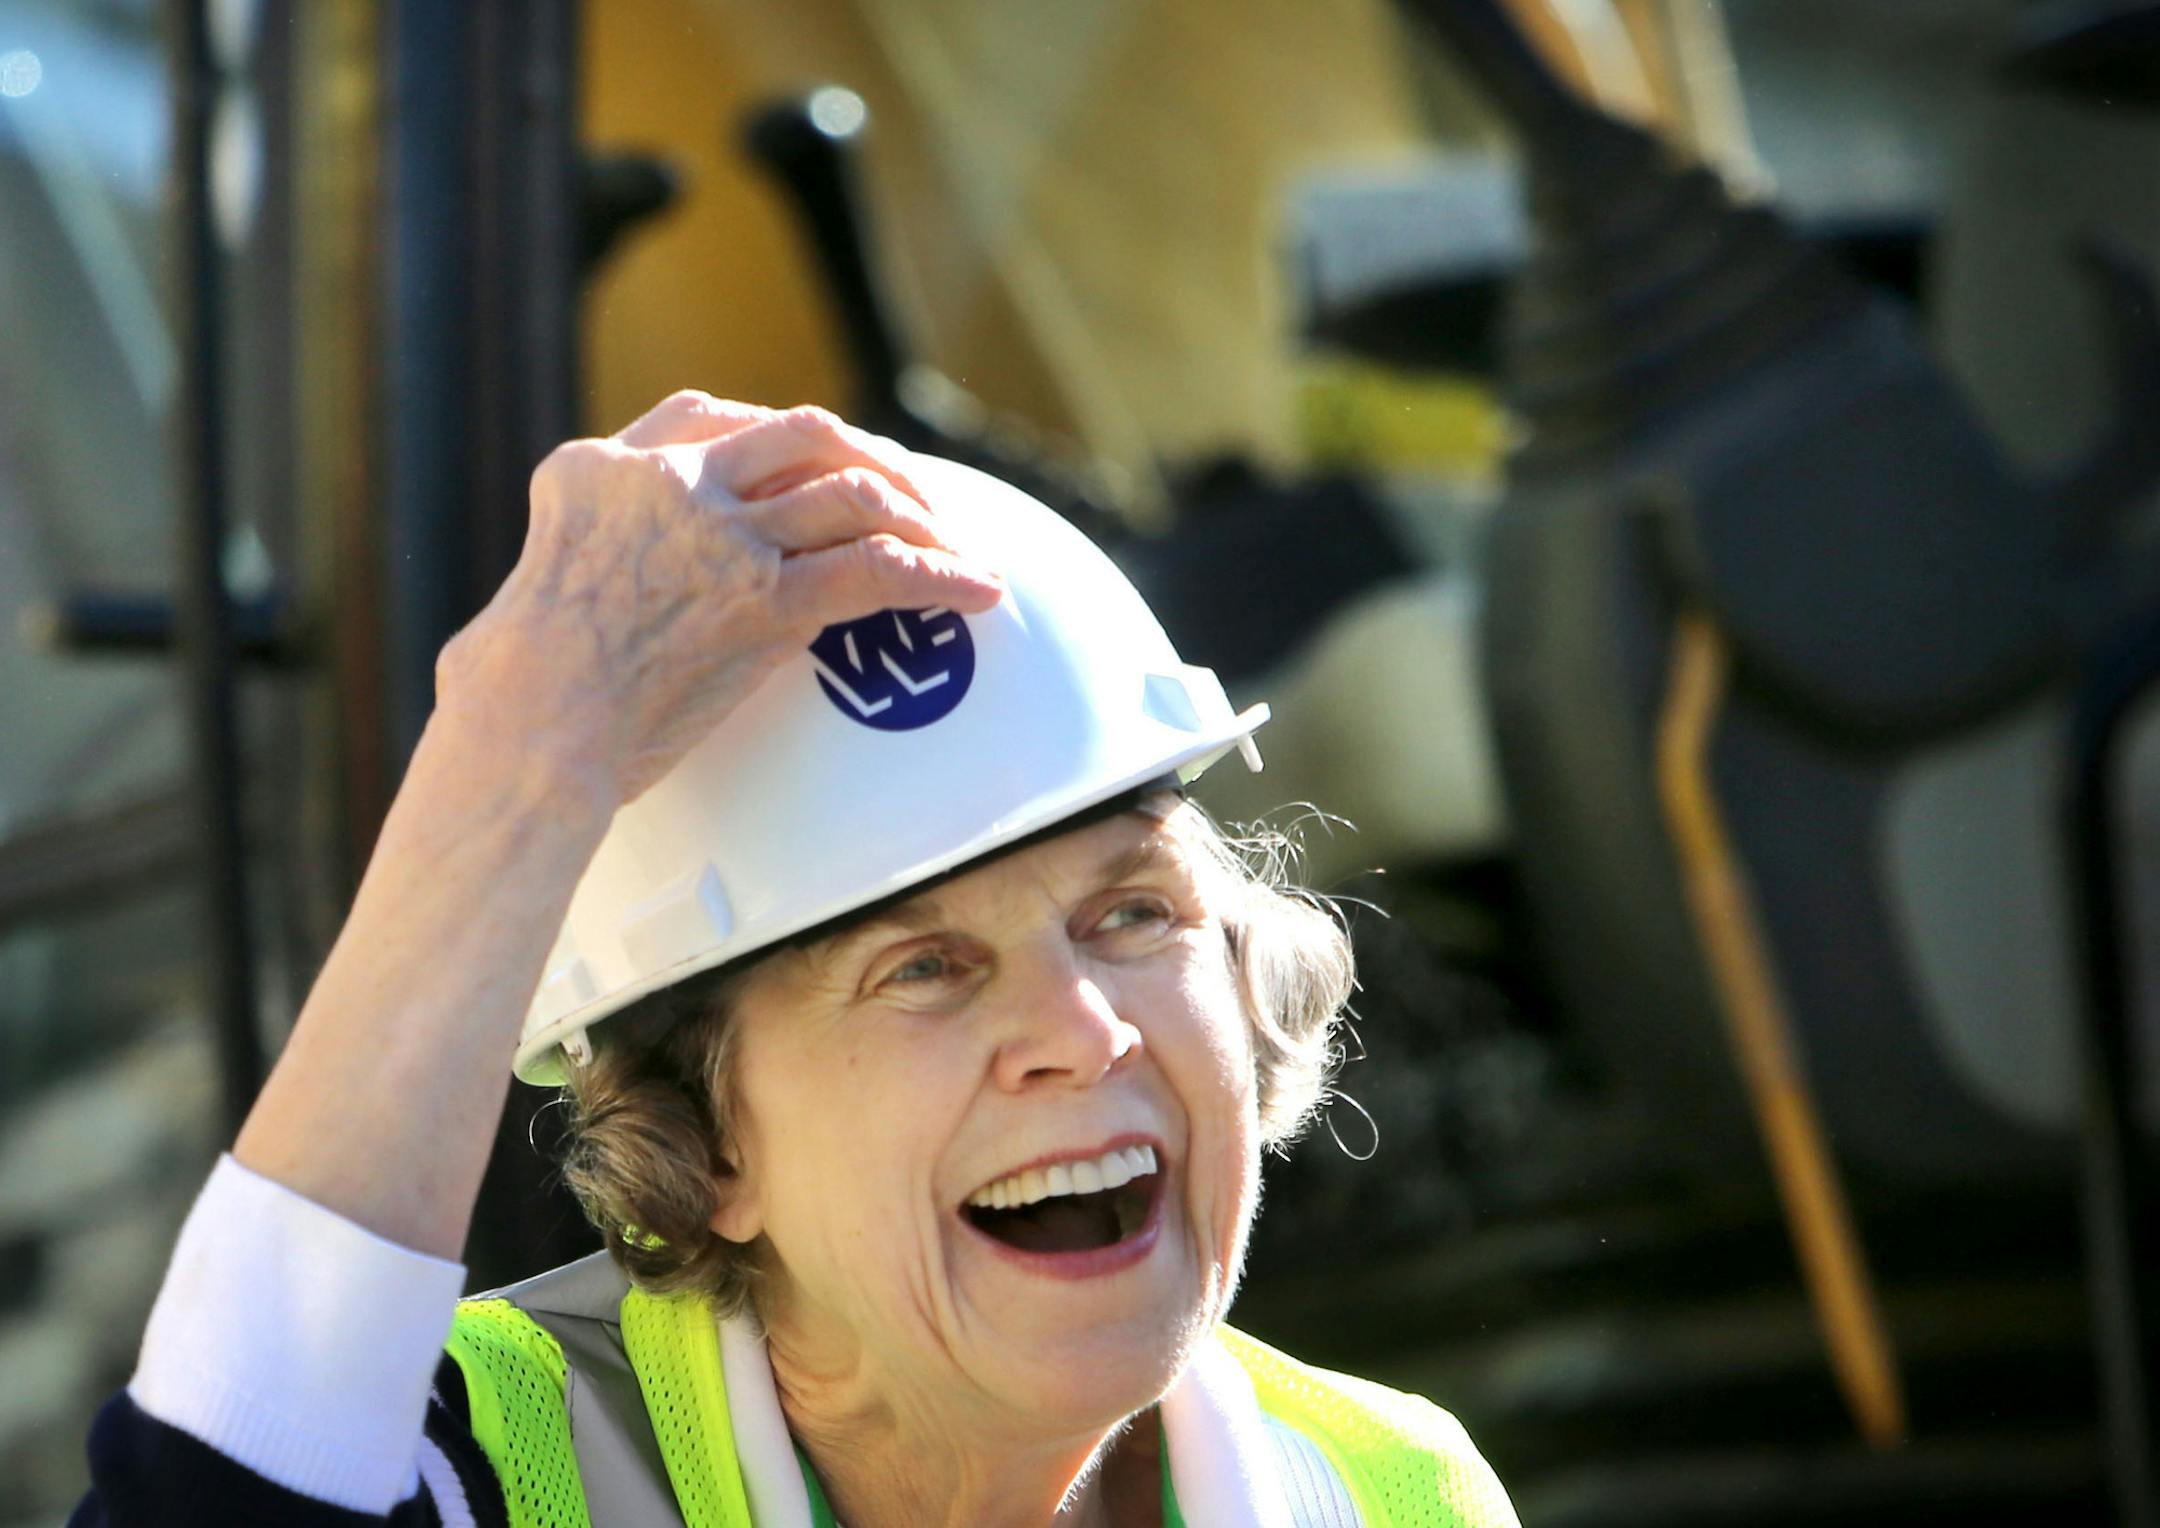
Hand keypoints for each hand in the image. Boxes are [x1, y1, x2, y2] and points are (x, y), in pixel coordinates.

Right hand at [434, 393, 1004, 805]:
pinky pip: (875, 574)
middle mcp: (665, 485)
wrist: (526, 732)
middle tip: (904, 490)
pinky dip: (939, 577)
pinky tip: (979, 593)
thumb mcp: (508, 609)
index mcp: (595, 471)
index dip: (766, 430)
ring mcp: (720, 537)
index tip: (802, 448)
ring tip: (955, 541)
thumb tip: (498, 651)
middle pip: (795, 432)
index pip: (699, 416)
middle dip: (864, 454)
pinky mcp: (765, 600)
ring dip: (915, 511)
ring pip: (849, 491)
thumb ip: (549, 598)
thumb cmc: (498, 704)